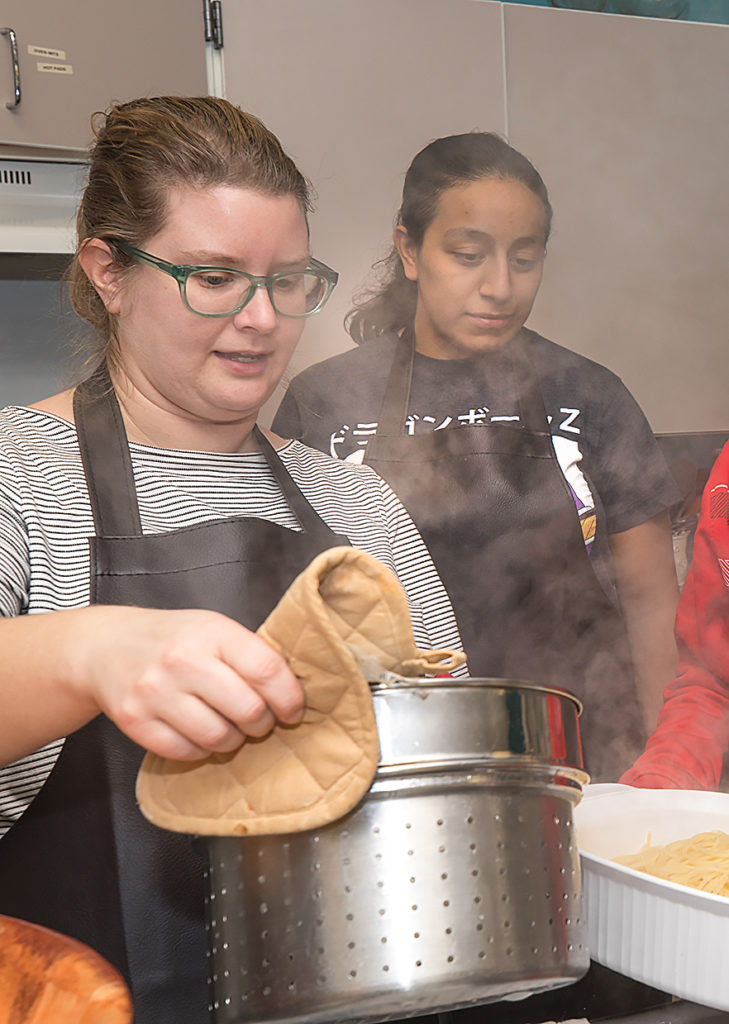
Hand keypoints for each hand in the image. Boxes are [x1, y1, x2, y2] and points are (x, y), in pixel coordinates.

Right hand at [75, 606, 302, 759]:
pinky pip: (186, 752)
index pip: (266, 670)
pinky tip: (199, 733)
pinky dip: (201, 750)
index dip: (289, 697)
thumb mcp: (213, 628)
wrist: (105, 646)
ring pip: (219, 737)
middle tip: (259, 720)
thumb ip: (249, 654)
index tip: (292, 710)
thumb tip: (293, 692)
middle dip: (262, 723)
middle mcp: (183, 661)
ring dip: (234, 740)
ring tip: (230, 727)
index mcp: (211, 632)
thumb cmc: (172, 639)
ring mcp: (156, 692)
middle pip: (248, 710)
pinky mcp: (135, 721)